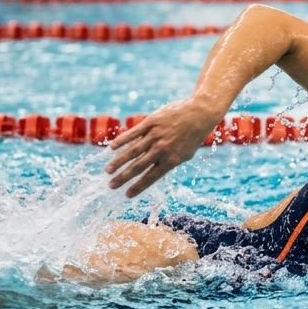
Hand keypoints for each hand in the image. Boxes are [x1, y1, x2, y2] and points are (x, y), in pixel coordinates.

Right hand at [105, 98, 219, 197]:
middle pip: (138, 166)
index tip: (127, 194)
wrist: (199, 114)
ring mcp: (155, 135)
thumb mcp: (184, 154)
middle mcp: (161, 149)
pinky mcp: (151, 122)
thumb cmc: (192, 137)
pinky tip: (112, 148)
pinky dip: (122, 141)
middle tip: (111, 186)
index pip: (150, 177)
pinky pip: (133, 133)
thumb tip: (153, 172)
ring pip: (132, 151)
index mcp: (171, 160)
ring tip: (108, 170)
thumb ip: (168, 163)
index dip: (138, 187)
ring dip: (119, 162)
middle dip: (123, 178)